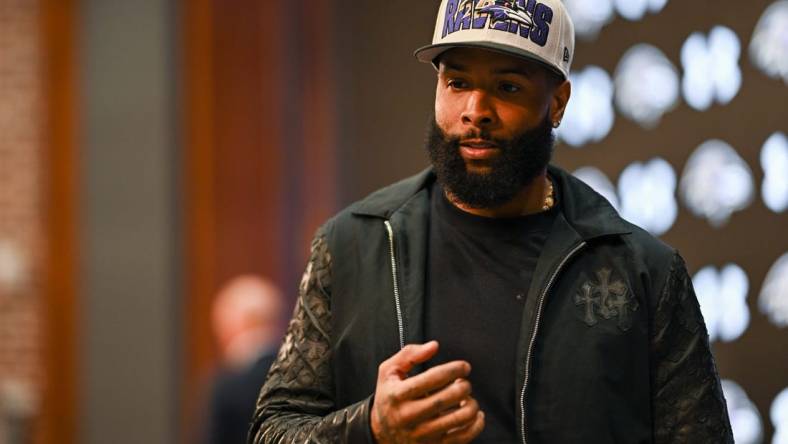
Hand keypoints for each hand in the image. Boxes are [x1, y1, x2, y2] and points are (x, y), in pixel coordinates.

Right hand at [370, 341, 484, 442]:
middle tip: (464, 382)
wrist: (380, 432)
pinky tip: (474, 415)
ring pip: (460, 418)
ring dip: (471, 404)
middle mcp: (409, 416)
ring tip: (466, 398)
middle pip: (448, 397)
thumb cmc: (388, 397)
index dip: (454, 369)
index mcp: (398, 394)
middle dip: (464, 385)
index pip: (433, 378)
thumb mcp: (389, 371)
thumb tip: (434, 346)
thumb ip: (409, 354)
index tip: (464, 367)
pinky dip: (476, 424)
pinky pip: (464, 437)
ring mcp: (422, 434)